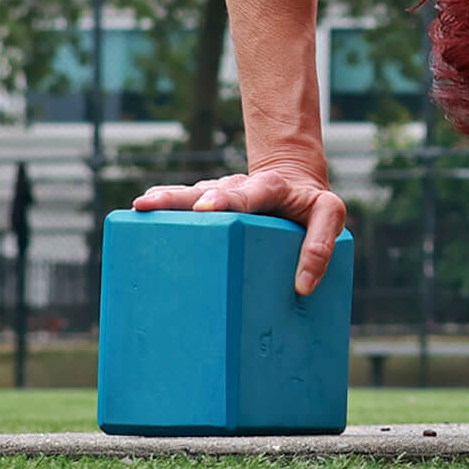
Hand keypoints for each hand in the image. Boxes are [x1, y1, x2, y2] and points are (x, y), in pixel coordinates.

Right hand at [131, 169, 347, 295]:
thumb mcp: (330, 215)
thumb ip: (322, 245)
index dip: (225, 200)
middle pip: (204, 190)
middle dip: (178, 198)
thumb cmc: (311, 203)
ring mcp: (217, 195)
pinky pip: (182, 207)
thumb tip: (303, 287)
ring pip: (187, 194)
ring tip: (138, 208)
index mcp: (268, 188)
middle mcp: (238, 188)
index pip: (246, 194)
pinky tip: (138, 219)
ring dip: (163, 201)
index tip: (205, 208)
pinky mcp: (206, 206)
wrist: (295, 182)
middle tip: (151, 204)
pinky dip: (162, 210)